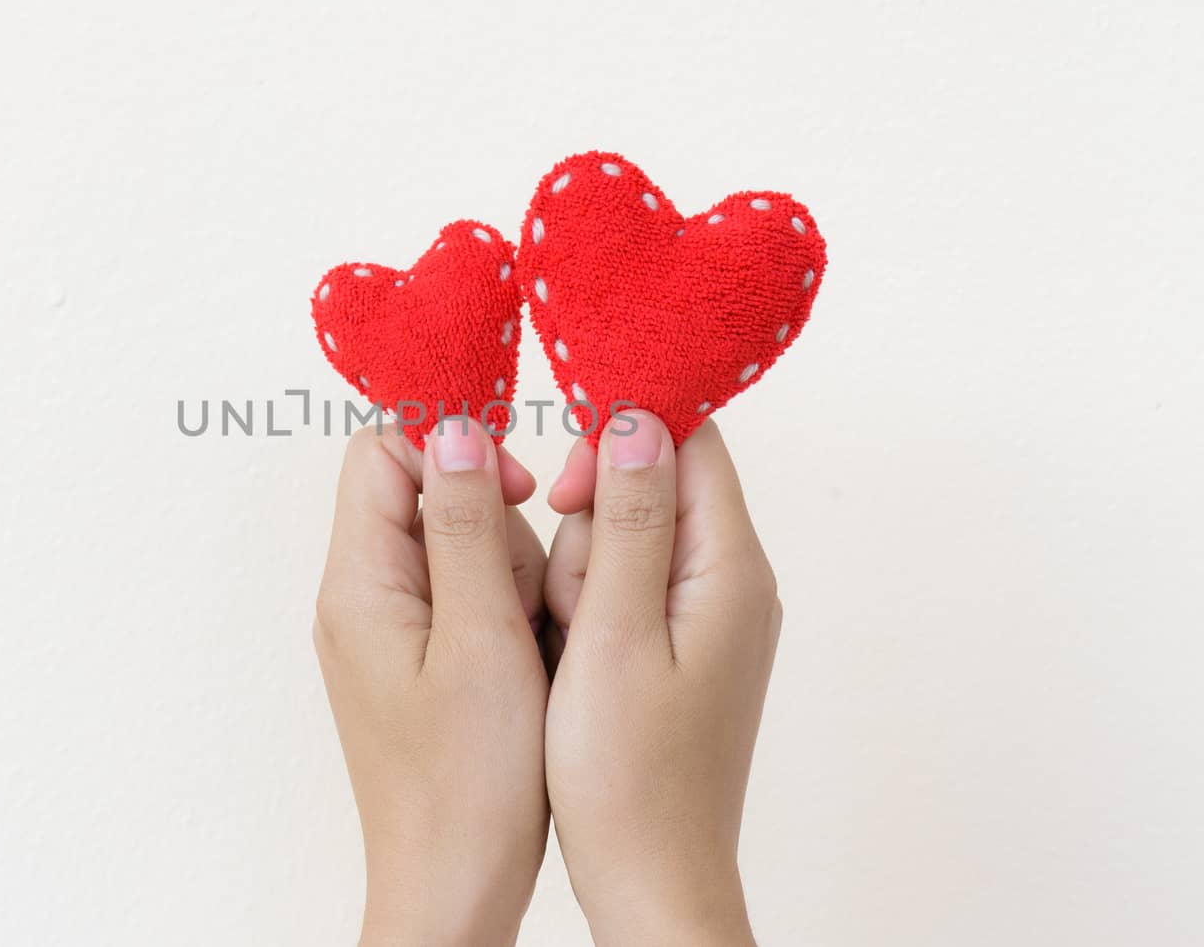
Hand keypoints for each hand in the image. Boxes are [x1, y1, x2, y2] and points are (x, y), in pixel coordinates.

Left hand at [314, 418, 549, 945]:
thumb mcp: (481, 641)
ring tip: (526, 650)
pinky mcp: (417, 660)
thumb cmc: (469, 784)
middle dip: (495, 527)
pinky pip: (466, 599)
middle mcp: (360, 597)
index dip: (452, 447)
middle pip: (427, 495)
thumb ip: (467, 528)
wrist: (452, 889)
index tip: (522, 488)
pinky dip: (506, 616)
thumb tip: (454, 428)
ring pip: (459, 546)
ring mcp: (388, 630)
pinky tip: (526, 668)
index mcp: (359, 582)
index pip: (381, 452)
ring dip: (509, 577)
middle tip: (522, 601)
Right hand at [542, 411, 781, 946]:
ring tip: (576, 649)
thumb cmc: (630, 776)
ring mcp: (707, 615)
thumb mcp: (614, 636)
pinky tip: (578, 663)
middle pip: (653, 486)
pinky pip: (624, 587)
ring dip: (583, 574)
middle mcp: (733, 581)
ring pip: (628, 537)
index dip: (622, 438)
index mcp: (731, 569)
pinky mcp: (679, 644)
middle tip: (573, 602)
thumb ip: (628, 522)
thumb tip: (640, 418)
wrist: (652, 880)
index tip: (565, 488)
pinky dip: (588, 610)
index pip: (692, 441)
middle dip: (594, 524)